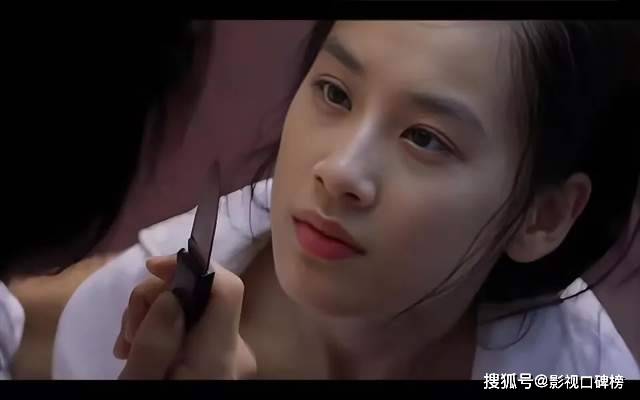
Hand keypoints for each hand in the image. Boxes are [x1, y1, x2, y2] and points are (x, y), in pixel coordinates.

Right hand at [114, 256, 256, 378]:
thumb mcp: (141, 382)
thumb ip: (155, 340)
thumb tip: (172, 295)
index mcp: (220, 354)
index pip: (228, 288)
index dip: (193, 265)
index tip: (151, 269)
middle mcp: (233, 348)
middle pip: (201, 294)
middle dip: (156, 299)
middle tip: (127, 331)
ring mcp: (227, 352)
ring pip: (192, 307)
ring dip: (154, 314)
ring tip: (129, 345)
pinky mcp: (216, 355)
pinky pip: (192, 325)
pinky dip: (164, 328)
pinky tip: (142, 348)